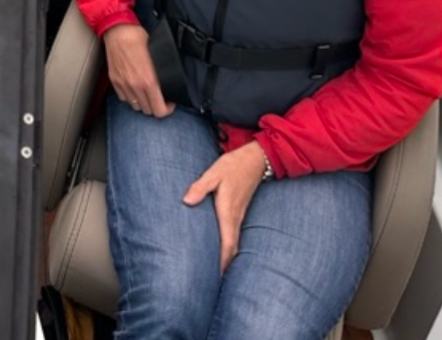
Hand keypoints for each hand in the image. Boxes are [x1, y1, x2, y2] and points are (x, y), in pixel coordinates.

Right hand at [102, 24, 173, 117]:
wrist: (118, 30)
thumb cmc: (139, 38)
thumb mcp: (158, 56)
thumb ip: (161, 74)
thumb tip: (167, 85)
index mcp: (149, 81)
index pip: (159, 110)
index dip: (167, 109)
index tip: (169, 103)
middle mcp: (135, 86)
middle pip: (147, 111)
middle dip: (155, 105)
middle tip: (159, 97)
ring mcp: (123, 84)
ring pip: (135, 106)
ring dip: (142, 102)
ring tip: (146, 93)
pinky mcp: (114, 80)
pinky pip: (124, 98)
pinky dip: (130, 97)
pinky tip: (134, 88)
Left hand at [182, 142, 268, 272]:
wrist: (255, 159)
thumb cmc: (232, 166)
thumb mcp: (213, 173)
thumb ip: (200, 187)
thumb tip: (187, 201)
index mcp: (228, 211)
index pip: (227, 243)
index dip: (222, 262)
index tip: (217, 277)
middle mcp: (235, 217)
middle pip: (231, 248)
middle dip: (224, 266)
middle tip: (214, 282)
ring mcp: (239, 215)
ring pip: (234, 243)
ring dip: (227, 258)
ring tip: (218, 273)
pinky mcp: (239, 212)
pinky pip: (234, 235)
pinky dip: (230, 247)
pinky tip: (223, 251)